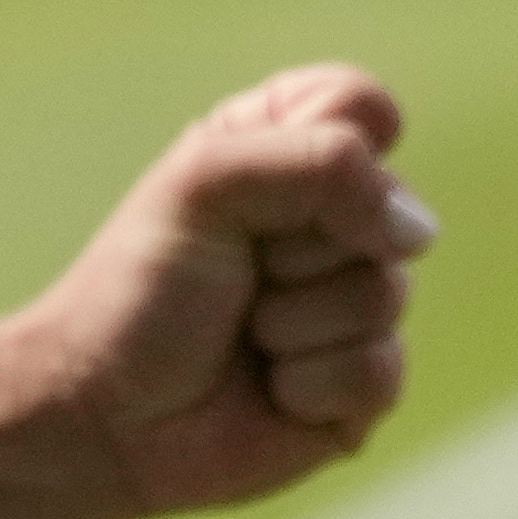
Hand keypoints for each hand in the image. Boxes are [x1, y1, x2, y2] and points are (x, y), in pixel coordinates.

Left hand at [9, 67, 430, 518]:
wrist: (101, 415)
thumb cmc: (138, 290)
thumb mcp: (204, 186)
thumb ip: (318, 166)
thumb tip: (416, 230)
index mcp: (281, 158)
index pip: (358, 103)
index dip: (328, 142)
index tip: (256, 185)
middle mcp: (330, 225)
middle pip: (391, 207)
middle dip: (297, 248)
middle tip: (235, 273)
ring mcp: (354, 305)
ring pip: (386, 294)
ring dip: (294, 321)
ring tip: (243, 335)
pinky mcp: (364, 383)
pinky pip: (380, 369)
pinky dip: (308, 382)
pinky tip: (267, 389)